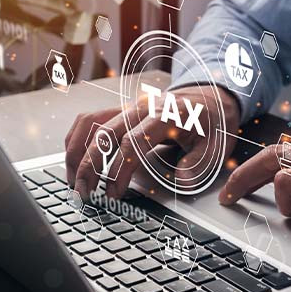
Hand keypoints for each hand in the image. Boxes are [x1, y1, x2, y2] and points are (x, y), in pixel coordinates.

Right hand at [65, 85, 239, 199]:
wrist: (210, 97)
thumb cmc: (211, 122)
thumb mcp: (217, 144)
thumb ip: (199, 162)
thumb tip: (182, 181)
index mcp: (165, 115)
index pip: (133, 142)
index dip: (120, 170)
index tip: (114, 193)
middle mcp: (141, 108)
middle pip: (104, 132)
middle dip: (89, 165)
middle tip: (84, 193)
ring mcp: (128, 107)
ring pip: (90, 123)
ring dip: (76, 152)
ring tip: (73, 181)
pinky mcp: (121, 110)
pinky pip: (90, 119)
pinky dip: (76, 138)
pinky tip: (74, 159)